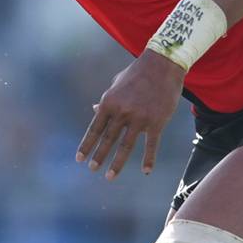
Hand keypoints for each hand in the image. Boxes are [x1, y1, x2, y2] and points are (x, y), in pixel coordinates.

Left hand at [77, 51, 184, 179]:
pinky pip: (151, 144)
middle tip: (92, 169)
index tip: (79, 159)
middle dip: (98, 157)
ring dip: (117, 163)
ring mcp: (139, 118)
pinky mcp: (157, 122)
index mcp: (109, 103)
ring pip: (126, 146)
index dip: (86, 145)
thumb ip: (106, 99)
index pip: (94, 129)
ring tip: (109, 176)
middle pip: (107, 140)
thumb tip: (94, 109)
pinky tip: (146, 171)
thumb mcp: (116, 84)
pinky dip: (149, 159)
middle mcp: (122, 112)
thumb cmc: (137, 74)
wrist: (163, 65)